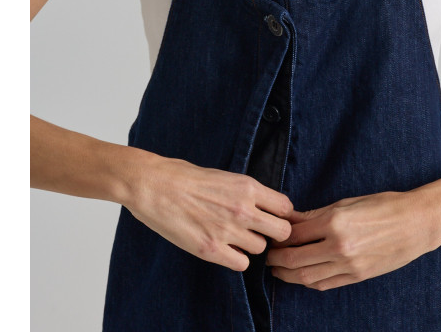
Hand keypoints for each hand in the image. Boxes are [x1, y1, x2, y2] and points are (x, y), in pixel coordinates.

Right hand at [125, 154, 293, 271]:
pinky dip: (237, 259)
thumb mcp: (225, 176)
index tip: (271, 216)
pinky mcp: (211, 250)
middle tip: (260, 231)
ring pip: (261, 248)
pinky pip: (242, 264)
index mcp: (248, 187)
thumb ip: (246, 192)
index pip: (286, 207)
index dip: (281, 214)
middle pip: (282, 231)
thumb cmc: (185, 176)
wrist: (155, 185)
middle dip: (274, 233)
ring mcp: (227, 231)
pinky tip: (226, 249)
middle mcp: (243, 209)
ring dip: (251, 245)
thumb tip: (263, 205)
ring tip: (235, 237)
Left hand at [265, 191, 431, 290]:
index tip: (272, 235)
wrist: (415, 223)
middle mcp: (339, 246)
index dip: (280, 236)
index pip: (295, 234)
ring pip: (307, 277)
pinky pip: (326, 284)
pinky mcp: (357, 277)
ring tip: (279, 268)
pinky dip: (309, 282)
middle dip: (277, 259)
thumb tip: (292, 219)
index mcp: (335, 222)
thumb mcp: (347, 202)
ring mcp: (349, 265)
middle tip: (268, 255)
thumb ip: (317, 214)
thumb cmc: (383, 205)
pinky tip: (302, 276)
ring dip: (288, 274)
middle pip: (295, 259)